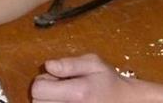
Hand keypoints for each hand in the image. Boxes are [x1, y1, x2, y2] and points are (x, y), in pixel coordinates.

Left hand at [30, 54, 162, 102]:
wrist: (125, 102)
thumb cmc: (108, 82)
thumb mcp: (94, 64)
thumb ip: (69, 64)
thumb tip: (48, 65)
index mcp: (78, 93)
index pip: (38, 89)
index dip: (43, 81)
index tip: (56, 78)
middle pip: (37, 101)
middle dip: (45, 92)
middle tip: (61, 87)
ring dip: (49, 101)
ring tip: (65, 96)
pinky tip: (66, 102)